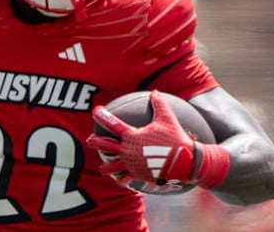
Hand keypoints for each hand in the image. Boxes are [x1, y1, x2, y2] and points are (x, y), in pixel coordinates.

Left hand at [86, 90, 228, 188]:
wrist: (184, 162)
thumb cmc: (175, 138)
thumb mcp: (168, 118)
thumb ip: (159, 103)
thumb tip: (155, 91)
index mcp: (132, 136)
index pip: (112, 124)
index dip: (102, 116)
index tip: (95, 111)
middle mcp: (127, 150)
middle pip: (104, 145)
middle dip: (94, 142)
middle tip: (89, 139)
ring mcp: (131, 164)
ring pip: (111, 167)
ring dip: (105, 167)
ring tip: (102, 168)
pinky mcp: (137, 175)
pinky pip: (125, 179)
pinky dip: (121, 181)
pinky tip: (119, 181)